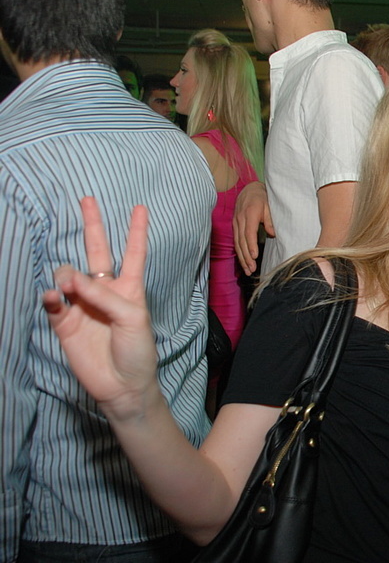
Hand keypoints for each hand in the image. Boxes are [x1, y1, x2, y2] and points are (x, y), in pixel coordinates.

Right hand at [42, 197, 158, 420]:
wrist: (123, 384)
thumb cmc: (138, 350)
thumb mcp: (132, 318)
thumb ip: (104, 296)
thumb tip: (71, 279)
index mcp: (130, 288)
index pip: (134, 253)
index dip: (136, 230)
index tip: (140, 207)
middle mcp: (106, 291)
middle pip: (97, 251)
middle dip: (93, 225)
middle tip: (87, 199)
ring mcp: (83, 305)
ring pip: (69, 274)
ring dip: (68, 275)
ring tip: (71, 288)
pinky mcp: (65, 322)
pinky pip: (53, 301)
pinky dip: (52, 296)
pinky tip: (55, 296)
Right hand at [233, 181, 273, 274]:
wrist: (250, 189)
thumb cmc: (263, 198)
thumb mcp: (269, 206)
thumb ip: (270, 220)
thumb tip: (272, 234)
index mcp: (249, 213)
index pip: (249, 232)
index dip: (251, 245)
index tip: (254, 256)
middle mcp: (240, 219)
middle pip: (241, 241)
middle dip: (246, 257)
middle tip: (251, 269)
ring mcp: (235, 222)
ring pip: (237, 243)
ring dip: (242, 258)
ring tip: (247, 270)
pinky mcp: (234, 225)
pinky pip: (236, 240)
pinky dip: (239, 252)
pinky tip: (243, 261)